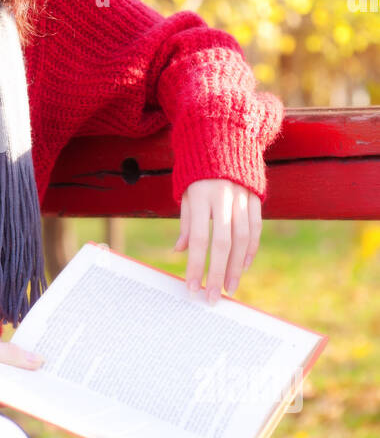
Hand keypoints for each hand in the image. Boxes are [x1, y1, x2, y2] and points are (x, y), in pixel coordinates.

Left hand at [172, 179, 261, 304]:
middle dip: (217, 273)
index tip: (191, 288)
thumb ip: (186, 222)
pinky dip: (251, 250)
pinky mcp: (256, 198)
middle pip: (222, 243)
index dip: (195, 265)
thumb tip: (181, 251)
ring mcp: (243, 197)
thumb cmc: (198, 173)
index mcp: (201, 196)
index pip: (198, 238)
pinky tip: (244, 267)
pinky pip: (256, 228)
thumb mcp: (186, 193)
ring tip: (229, 288)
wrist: (225, 140)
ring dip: (236, 267)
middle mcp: (224, 198)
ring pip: (242, 238)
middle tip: (211, 297)